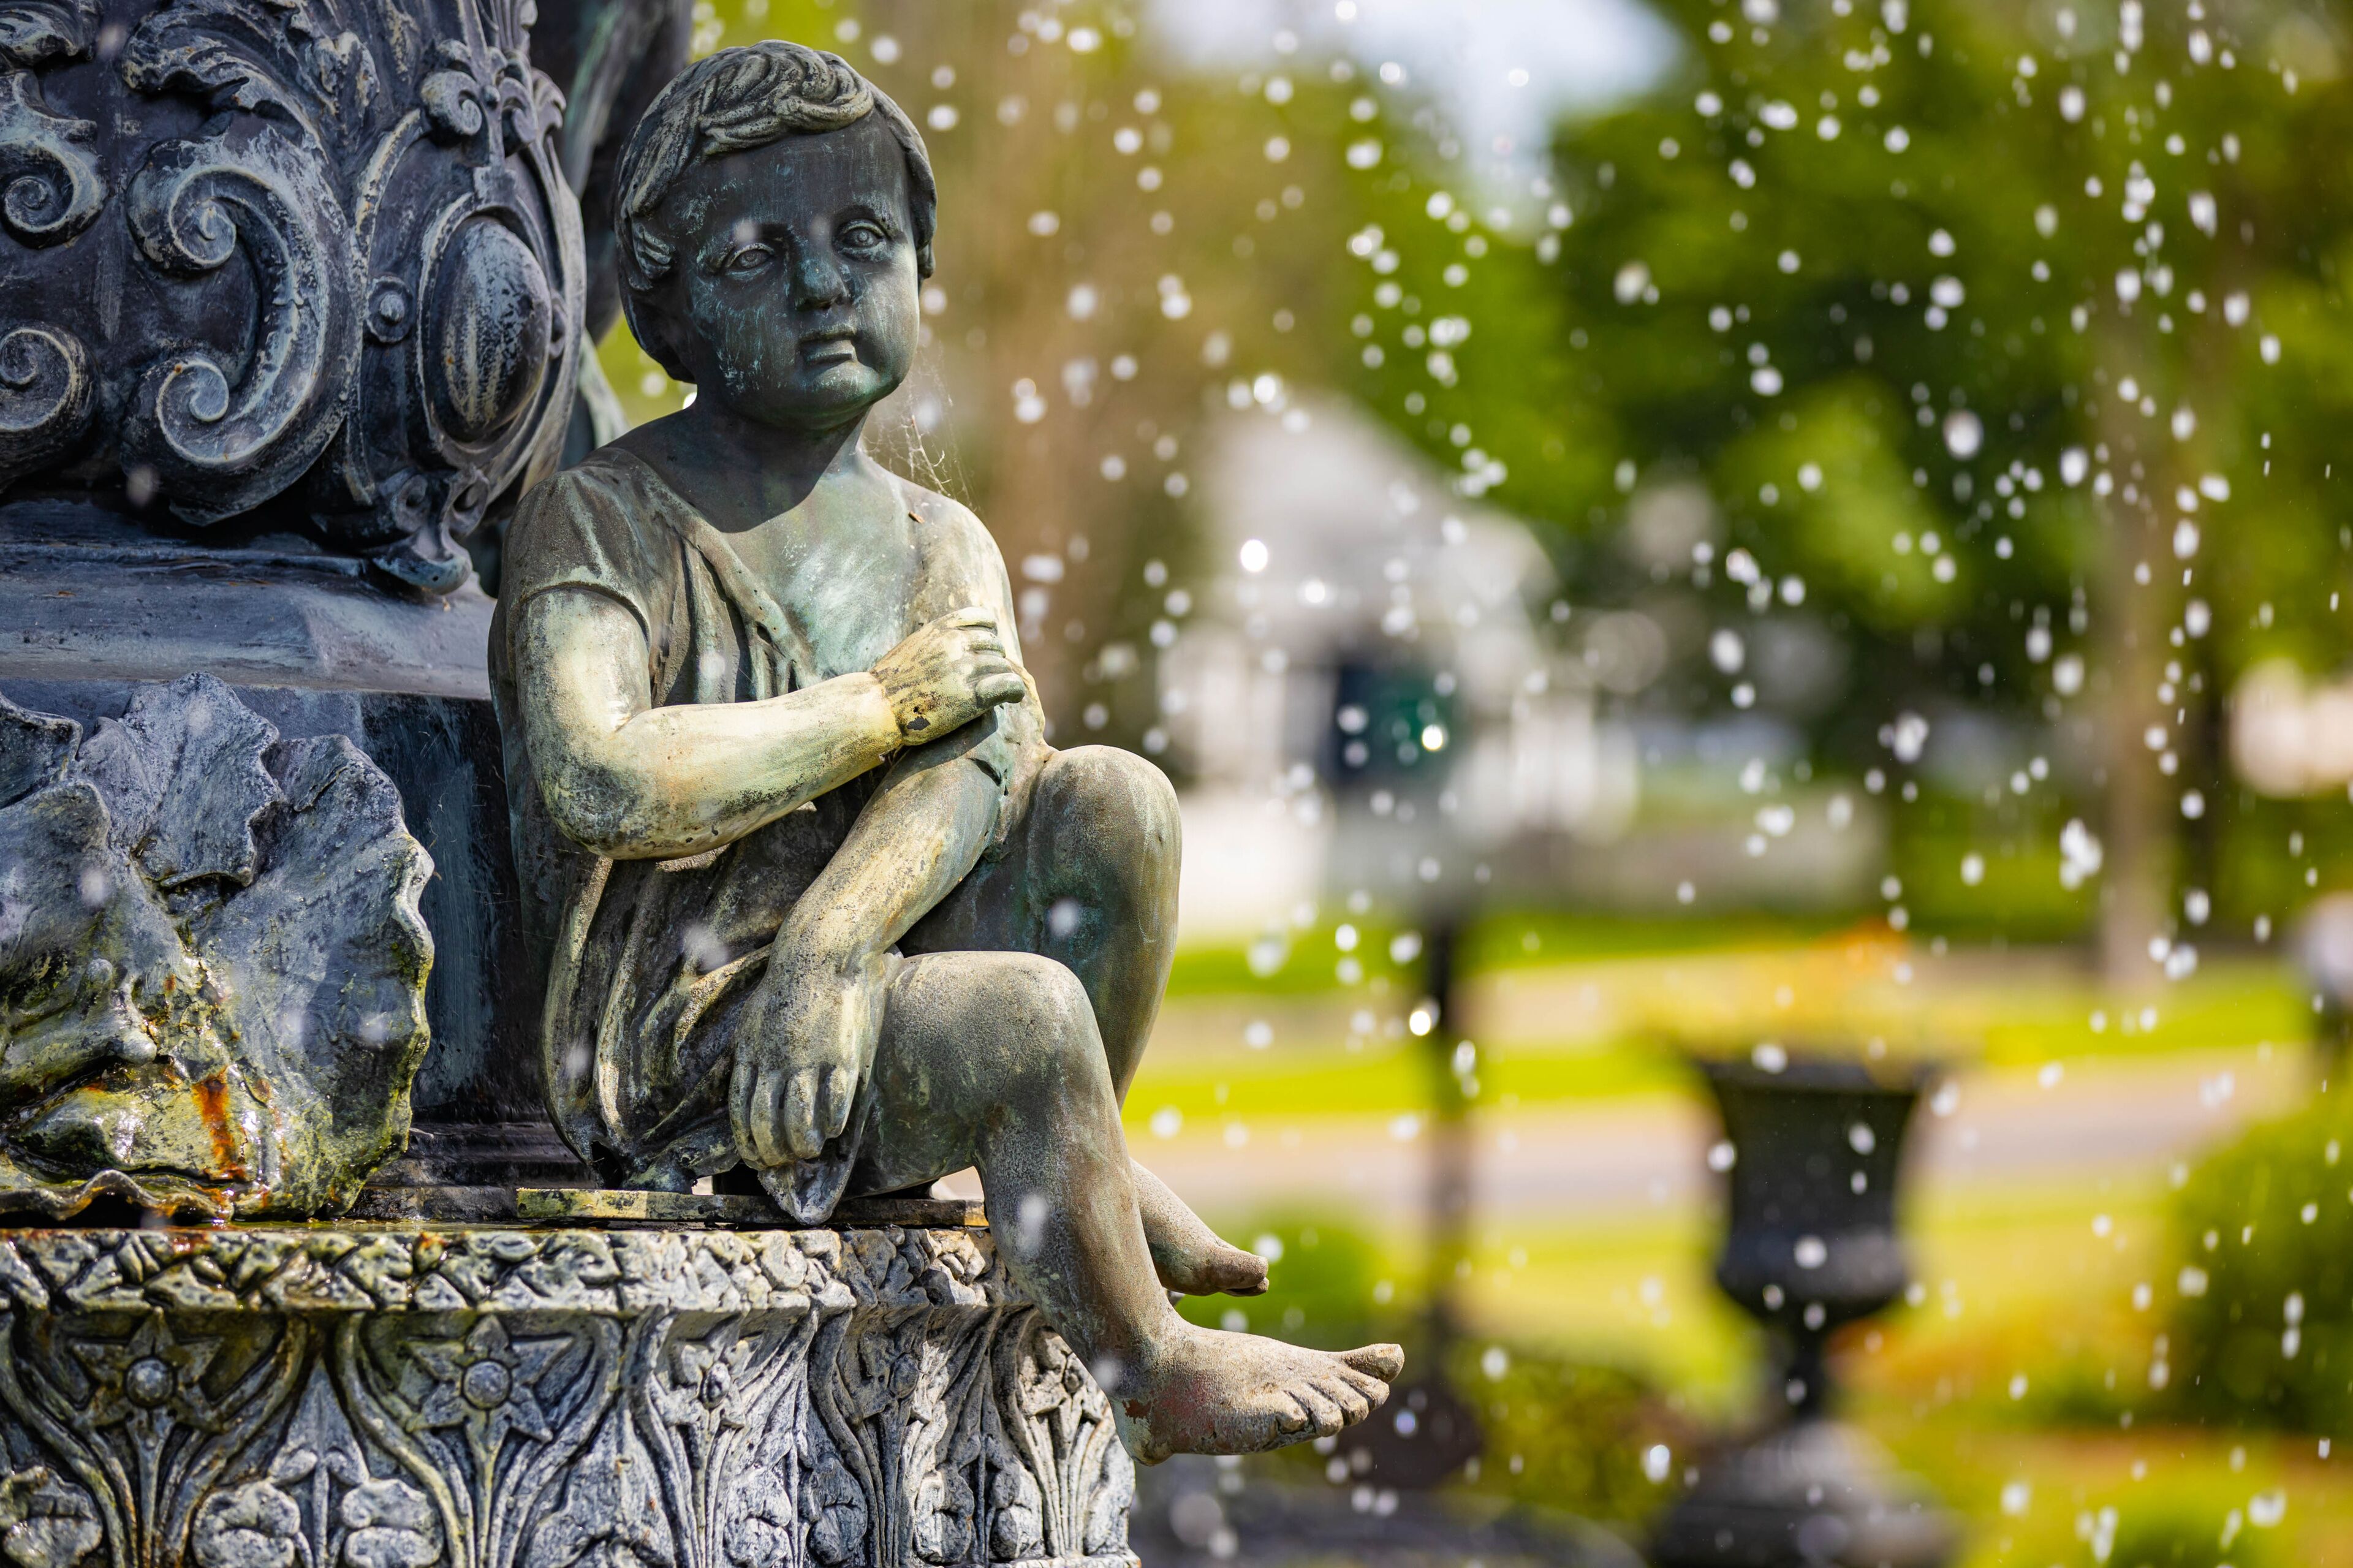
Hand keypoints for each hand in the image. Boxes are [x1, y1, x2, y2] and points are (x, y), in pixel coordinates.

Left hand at [731, 949, 886, 1167]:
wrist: (822, 955)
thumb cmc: (787, 987)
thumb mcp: (752, 1020)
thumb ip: (747, 1056)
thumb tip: (745, 1092)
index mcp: (750, 1054)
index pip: (741, 1111)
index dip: (747, 1142)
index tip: (755, 1159)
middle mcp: (776, 1062)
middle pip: (767, 1122)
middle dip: (773, 1152)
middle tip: (783, 1161)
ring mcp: (810, 1060)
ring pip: (800, 1120)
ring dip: (803, 1145)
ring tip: (810, 1150)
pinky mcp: (841, 1056)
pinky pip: (836, 1102)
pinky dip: (834, 1122)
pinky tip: (835, 1128)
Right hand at [871, 607, 1025, 742]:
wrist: (876, 706)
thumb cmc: (889, 684)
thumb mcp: (912, 646)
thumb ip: (937, 640)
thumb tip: (957, 644)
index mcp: (940, 628)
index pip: (982, 618)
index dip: (989, 634)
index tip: (985, 649)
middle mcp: (956, 643)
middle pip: (994, 646)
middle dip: (992, 661)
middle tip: (983, 680)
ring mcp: (964, 668)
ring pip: (1001, 666)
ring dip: (999, 679)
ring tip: (992, 693)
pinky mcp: (971, 695)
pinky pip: (1008, 684)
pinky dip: (1015, 690)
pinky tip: (1013, 697)